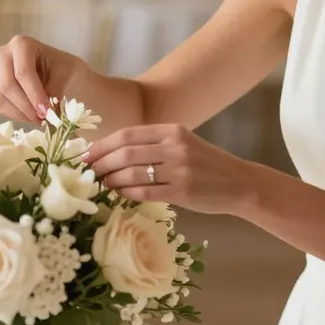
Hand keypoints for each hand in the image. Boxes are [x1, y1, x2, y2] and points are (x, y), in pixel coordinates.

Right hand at [0, 36, 83, 124]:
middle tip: (42, 119)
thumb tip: (47, 112)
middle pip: (7, 85)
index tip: (46, 111)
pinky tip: (29, 116)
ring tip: (38, 119)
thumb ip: (54, 91)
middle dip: (26, 107)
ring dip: (20, 114)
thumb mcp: (65, 74)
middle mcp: (2, 53)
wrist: (55, 70)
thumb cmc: (61, 68)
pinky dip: (14, 115)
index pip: (23, 72)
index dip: (34, 94)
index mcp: (21, 44)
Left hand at [83, 124, 253, 214]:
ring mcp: (179, 169)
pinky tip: (118, 194)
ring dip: (110, 179)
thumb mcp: (182, 144)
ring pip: (131, 172)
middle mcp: (174, 146)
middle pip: (125, 152)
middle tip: (87, 172)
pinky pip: (144, 192)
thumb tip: (113, 152)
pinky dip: (125, 193)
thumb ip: (153, 145)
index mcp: (171, 130)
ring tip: (100, 184)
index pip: (127, 134)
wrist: (238, 183)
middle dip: (100, 163)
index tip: (85, 154)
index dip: (102, 145)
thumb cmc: (205, 165)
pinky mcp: (182, 191)